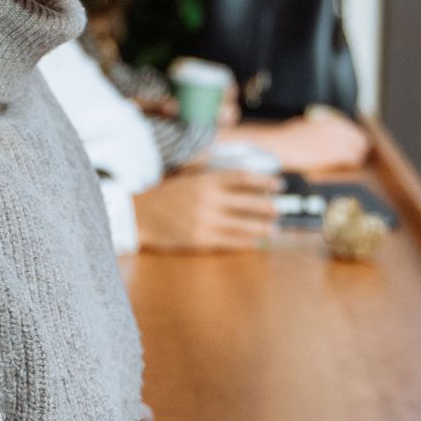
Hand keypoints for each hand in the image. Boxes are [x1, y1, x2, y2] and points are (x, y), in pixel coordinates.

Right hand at [134, 169, 276, 250]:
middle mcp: (208, 199)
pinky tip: (255, 242)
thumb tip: (242, 180)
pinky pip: (229, 241)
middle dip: (268, 205)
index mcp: (205, 180)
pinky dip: (245, 242)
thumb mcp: (189, 178)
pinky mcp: (199, 239)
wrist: (139, 215)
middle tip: (280, 208)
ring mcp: (204, 220)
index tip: (278, 184)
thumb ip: (213, 178)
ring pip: (242, 224)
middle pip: (248, 202)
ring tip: (274, 228)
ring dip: (261, 226)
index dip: (264, 180)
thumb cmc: (166, 195)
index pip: (243, 178)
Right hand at [222, 112, 368, 171]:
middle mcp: (331, 129)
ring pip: (356, 146)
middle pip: (356, 136)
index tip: (358, 140)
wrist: (277, 146)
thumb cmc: (284, 139)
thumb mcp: (301, 127)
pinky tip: (353, 165)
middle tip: (362, 150)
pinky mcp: (330, 154)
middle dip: (360, 144)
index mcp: (324, 122)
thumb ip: (315, 129)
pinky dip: (353, 161)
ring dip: (359, 153)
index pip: (348, 126)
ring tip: (358, 159)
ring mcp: (331, 141)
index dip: (355, 134)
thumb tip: (321, 132)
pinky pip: (350, 157)